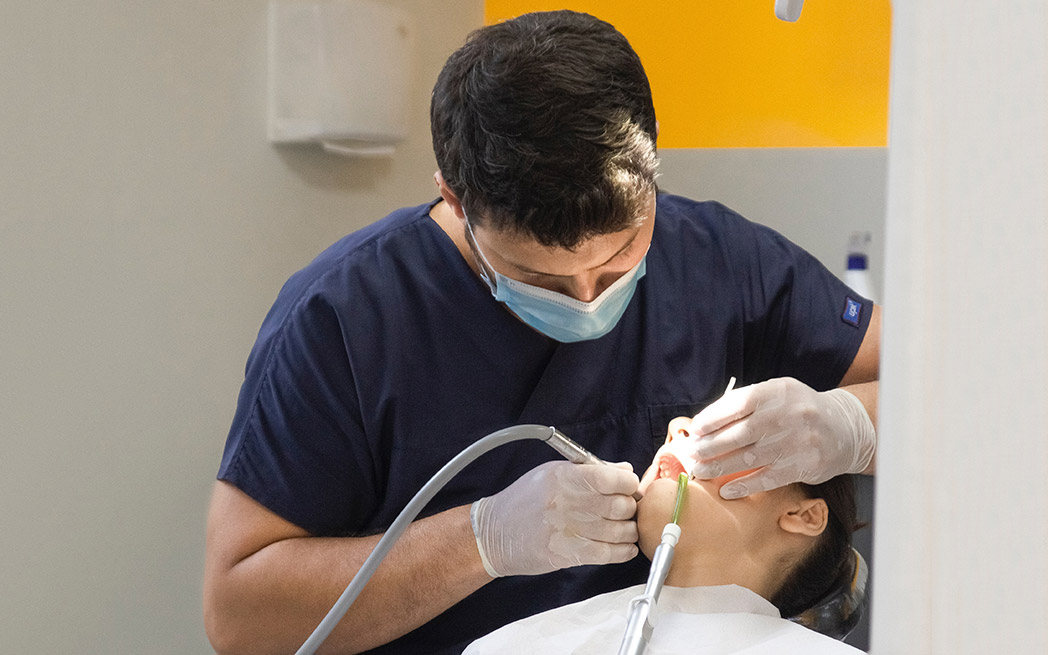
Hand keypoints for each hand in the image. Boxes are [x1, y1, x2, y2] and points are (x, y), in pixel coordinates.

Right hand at [470, 461, 639, 576]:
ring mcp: (567, 530)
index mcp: (563, 477)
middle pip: (620, 506)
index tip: (628, 487)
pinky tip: (624, 547)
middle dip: (630, 508)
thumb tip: (625, 471)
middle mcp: (566, 502)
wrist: (494, 533)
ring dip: (628, 531)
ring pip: (619, 532)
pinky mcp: (566, 554)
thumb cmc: (524, 500)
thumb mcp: (552, 474)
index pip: (612, 478)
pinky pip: (608, 554)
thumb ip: (590, 471)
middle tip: (626, 509)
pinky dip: (623, 551)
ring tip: (624, 528)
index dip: (628, 483)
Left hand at [687, 377, 874, 498]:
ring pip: (749, 458)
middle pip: (739, 434)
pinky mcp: (802, 466)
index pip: (737, 404)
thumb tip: (706, 422)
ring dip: (720, 467)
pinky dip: (744, 486)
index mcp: (776, 393)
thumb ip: (746, 403)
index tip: (695, 429)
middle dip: (710, 446)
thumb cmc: (798, 409)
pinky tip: (726, 490)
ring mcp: (795, 443)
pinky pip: (767, 478)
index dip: (712, 418)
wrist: (844, 427)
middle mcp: (786, 416)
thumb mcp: (777, 394)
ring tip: (701, 471)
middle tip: (692, 454)